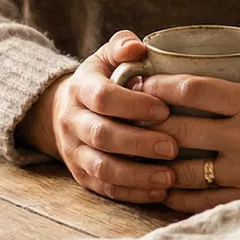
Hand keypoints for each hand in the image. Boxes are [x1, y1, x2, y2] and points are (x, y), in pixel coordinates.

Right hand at [21, 31, 179, 202]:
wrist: (66, 111)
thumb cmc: (101, 80)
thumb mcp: (106, 57)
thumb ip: (122, 46)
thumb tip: (137, 47)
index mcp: (80, 88)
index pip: (102, 97)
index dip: (133, 105)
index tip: (165, 109)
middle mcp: (72, 121)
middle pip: (102, 136)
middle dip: (139, 143)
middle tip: (174, 147)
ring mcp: (75, 151)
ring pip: (102, 168)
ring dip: (138, 175)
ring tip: (171, 177)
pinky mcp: (82, 176)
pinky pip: (106, 189)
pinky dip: (133, 193)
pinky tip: (160, 191)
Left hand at [136, 73, 239, 213]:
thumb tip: (237, 73)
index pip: (195, 89)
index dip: (162, 85)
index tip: (145, 81)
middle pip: (180, 127)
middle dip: (149, 122)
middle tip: (131, 117)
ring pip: (185, 168)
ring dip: (158, 163)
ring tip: (138, 156)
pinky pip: (204, 200)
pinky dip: (179, 196)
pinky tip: (164, 190)